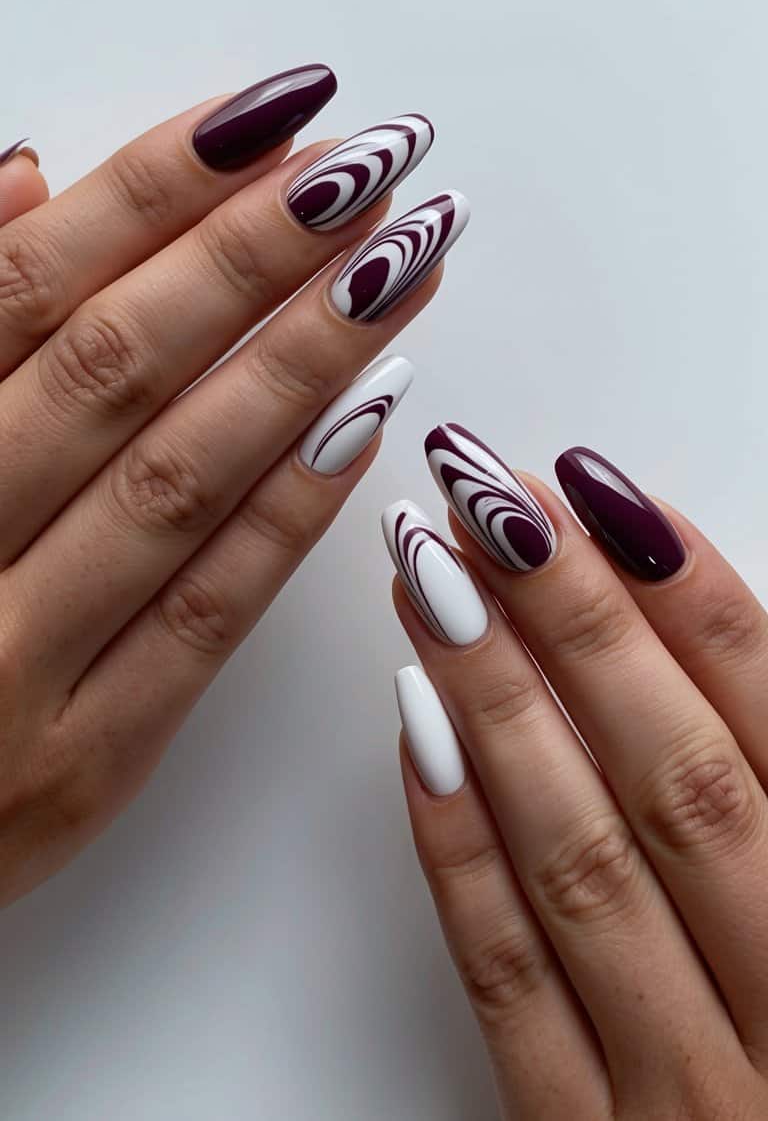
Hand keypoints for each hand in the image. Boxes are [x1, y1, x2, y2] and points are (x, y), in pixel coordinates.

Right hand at [0, 67, 464, 905]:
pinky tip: (372, 420)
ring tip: (405, 267)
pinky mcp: (84, 763)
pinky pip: (205, 618)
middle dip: (256, 253)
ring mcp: (11, 671)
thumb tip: (27, 179)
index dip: (156, 189)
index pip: (26, 290)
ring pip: (176, 482)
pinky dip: (289, 511)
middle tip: (377, 164)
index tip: (275, 114)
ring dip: (302, 362)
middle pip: (115, 368)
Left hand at [385, 427, 767, 1117]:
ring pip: (578, 862)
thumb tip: (701, 614)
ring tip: (426, 579)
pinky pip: (511, 985)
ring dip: (494, 703)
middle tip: (482, 498)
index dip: (688, 594)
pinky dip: (460, 852)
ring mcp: (688, 1088)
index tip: (595, 490)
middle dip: (573, 621)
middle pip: (672, 776)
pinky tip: (416, 736)